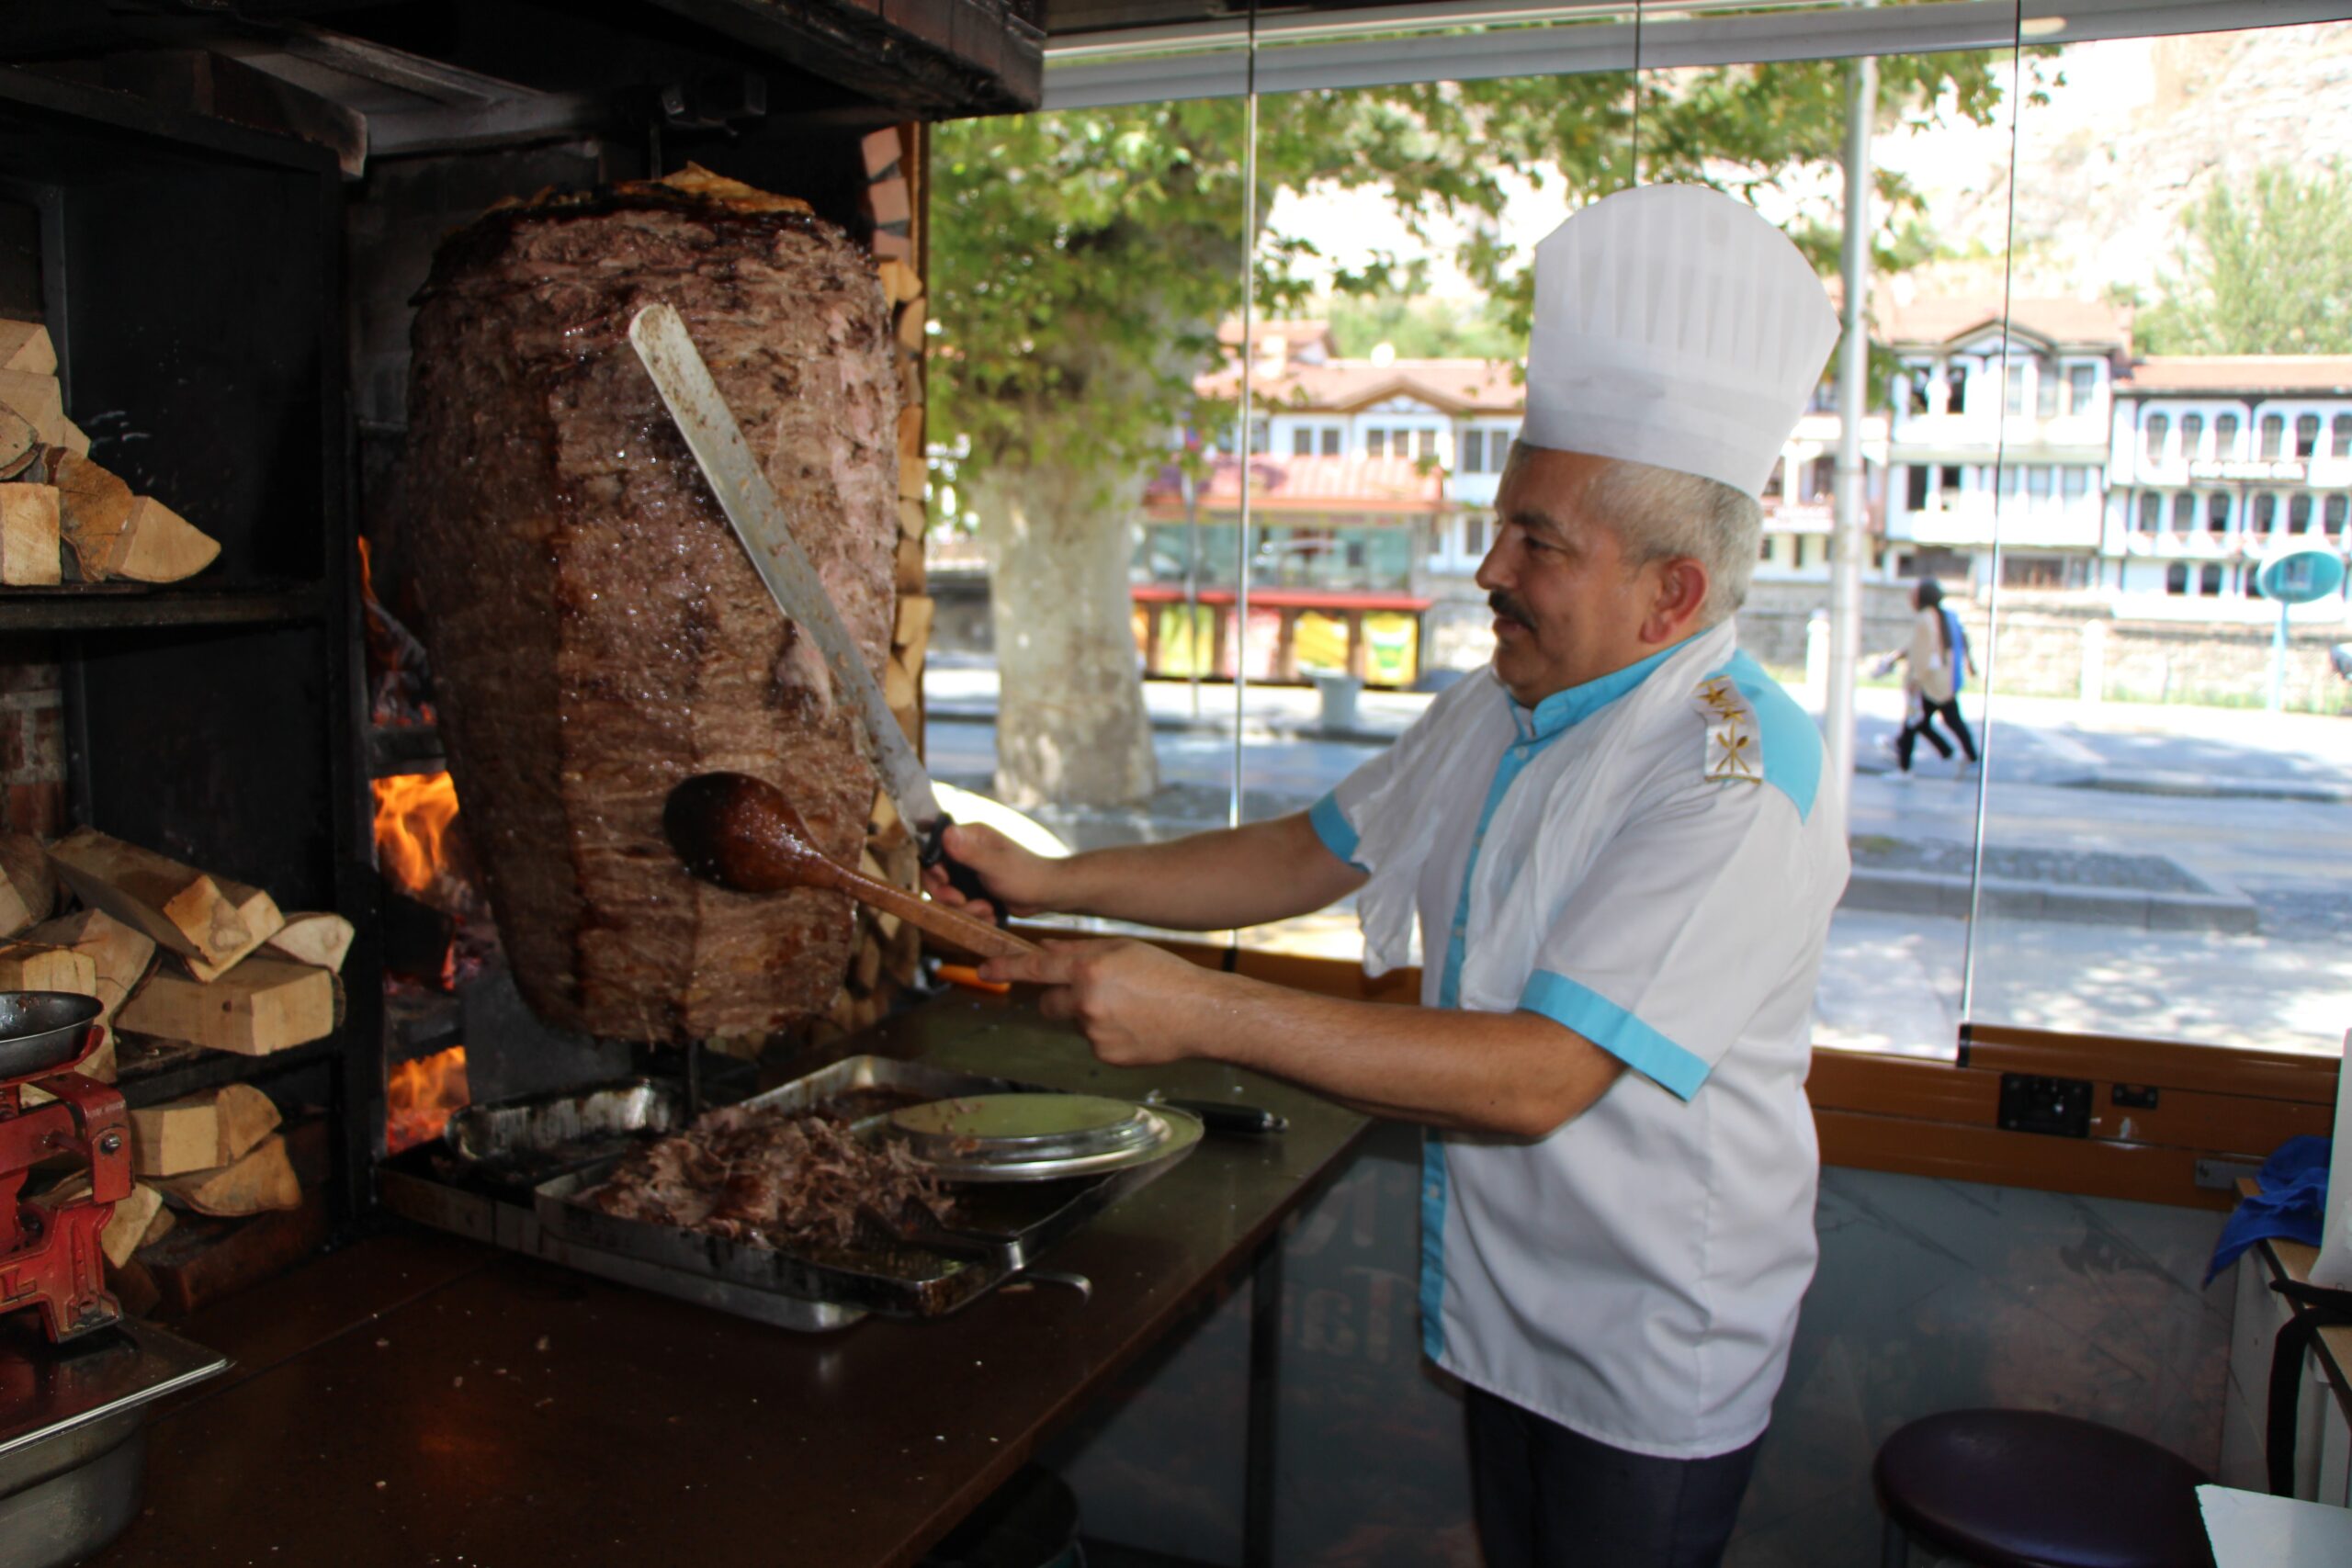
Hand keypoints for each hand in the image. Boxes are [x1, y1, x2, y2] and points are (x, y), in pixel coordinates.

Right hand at [922, 823, 1056, 922]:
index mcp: (969, 836)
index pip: (934, 848)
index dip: (933, 869)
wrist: (1047, 894)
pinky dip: (974, 915)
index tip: (945, 881)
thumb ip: (969, 852)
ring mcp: (969, 873)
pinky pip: (961, 907)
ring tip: (987, 909)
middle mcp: (966, 851)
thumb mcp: (995, 865)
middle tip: (962, 902)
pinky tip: (991, 913)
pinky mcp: (974, 890)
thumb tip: (946, 832)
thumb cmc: (1026, 875)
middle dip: (948, 895)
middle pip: (936, 877)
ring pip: (947, 896)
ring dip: (965, 909)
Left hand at [979, 939, 1208, 1067]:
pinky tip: (1135, 1027)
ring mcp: (1094, 1033)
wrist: (1201, 1014)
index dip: (1005, 968)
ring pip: (1075, 1023)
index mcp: (1089, 970)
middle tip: (1092, 992)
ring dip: (1090, 1016)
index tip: (982, 969)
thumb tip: (1045, 950)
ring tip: (1129, 1009)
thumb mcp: (1123, 949)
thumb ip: (1079, 951)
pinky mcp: (1105, 1055)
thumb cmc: (1167, 975)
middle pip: (1048, 1004)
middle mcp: (1086, 1003)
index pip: (1035, 969)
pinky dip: (1107, 1035)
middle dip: (1059, 999)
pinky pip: (1093, 1043)